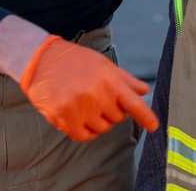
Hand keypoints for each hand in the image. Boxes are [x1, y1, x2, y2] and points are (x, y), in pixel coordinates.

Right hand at [19, 35, 158, 140]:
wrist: (41, 60)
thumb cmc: (75, 61)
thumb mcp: (102, 64)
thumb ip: (124, 79)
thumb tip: (144, 91)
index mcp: (110, 80)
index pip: (134, 103)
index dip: (146, 116)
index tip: (155, 126)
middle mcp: (98, 95)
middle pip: (117, 118)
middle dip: (111, 111)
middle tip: (97, 97)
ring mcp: (81, 107)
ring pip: (101, 128)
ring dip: (97, 121)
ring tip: (85, 103)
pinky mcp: (64, 118)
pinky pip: (84, 135)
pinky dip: (85, 131)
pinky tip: (79, 118)